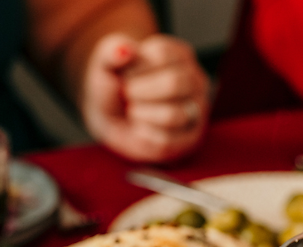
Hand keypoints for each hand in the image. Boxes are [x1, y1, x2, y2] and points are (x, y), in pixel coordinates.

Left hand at [81, 33, 209, 162]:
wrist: (116, 122)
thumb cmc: (116, 89)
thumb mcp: (106, 65)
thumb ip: (110, 51)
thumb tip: (124, 50)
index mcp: (179, 55)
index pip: (161, 54)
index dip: (135, 67)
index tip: (125, 74)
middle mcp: (195, 80)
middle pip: (173, 83)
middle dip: (140, 91)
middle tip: (128, 93)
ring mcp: (196, 111)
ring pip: (172, 115)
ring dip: (141, 114)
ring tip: (133, 110)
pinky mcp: (189, 138)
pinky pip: (167, 140)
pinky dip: (144, 134)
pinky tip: (139, 127)